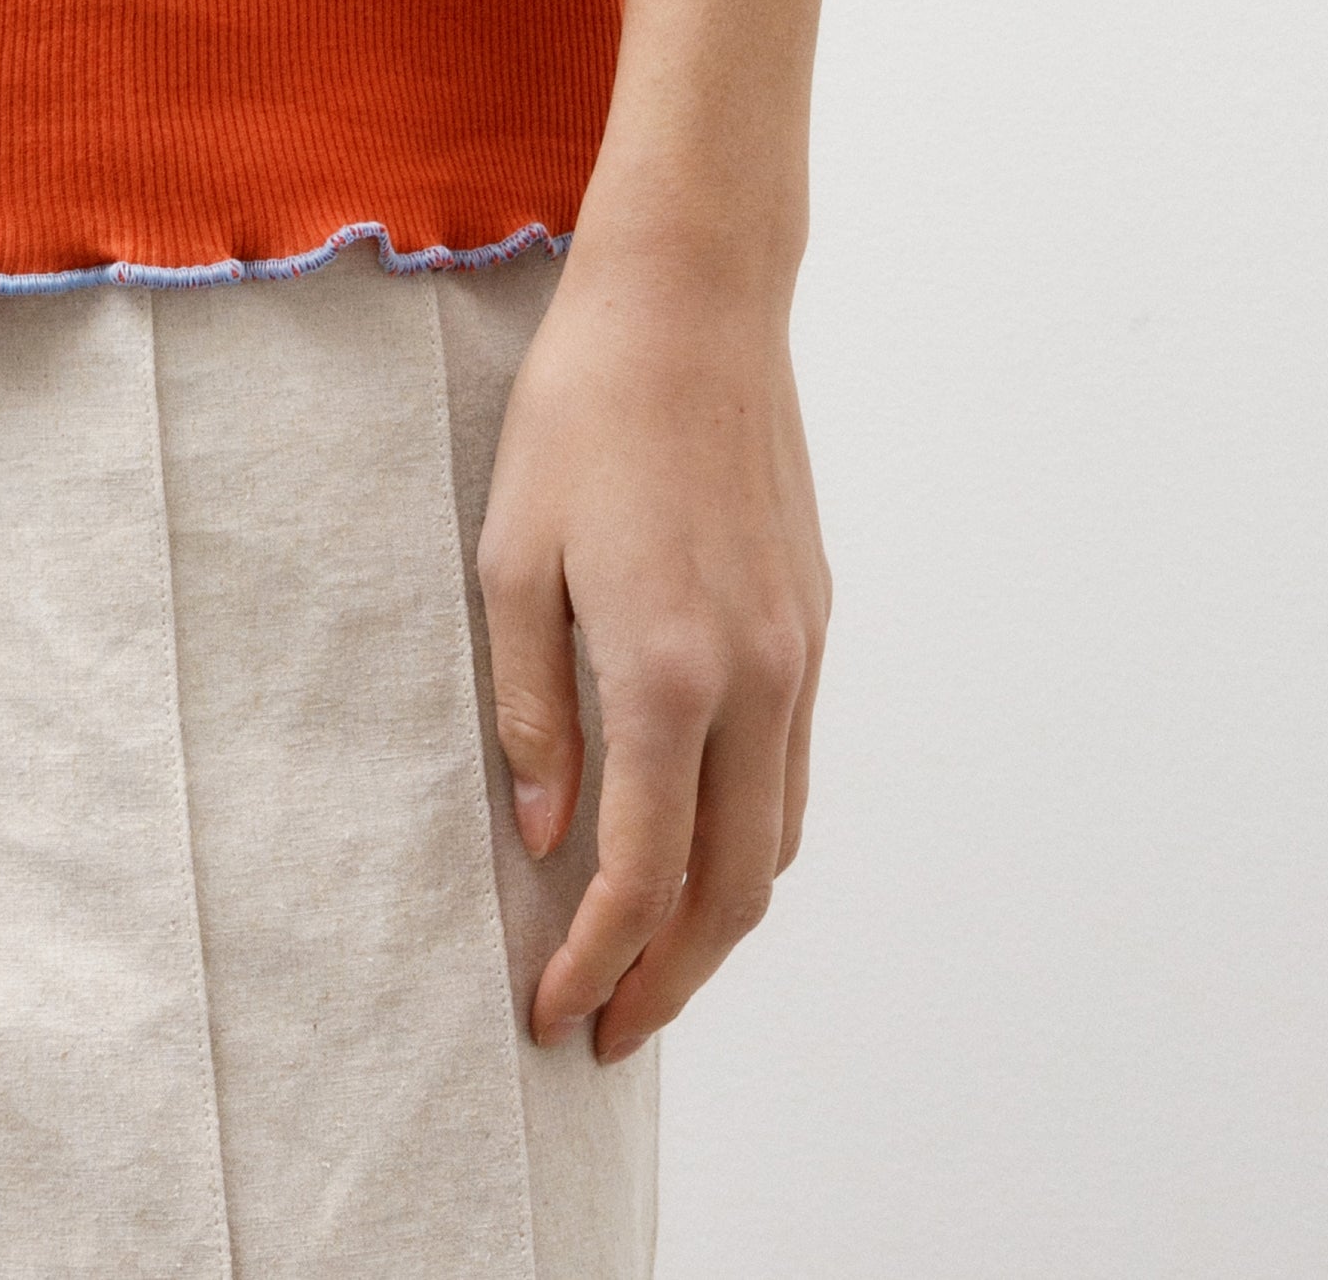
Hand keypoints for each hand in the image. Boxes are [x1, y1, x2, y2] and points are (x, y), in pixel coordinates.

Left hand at [473, 227, 827, 1063]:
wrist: (692, 297)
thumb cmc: (583, 410)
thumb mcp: (512, 554)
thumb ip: (532, 707)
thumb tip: (548, 834)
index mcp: (669, 670)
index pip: (641, 875)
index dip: (596, 964)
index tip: (550, 1014)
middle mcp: (754, 679)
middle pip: (731, 893)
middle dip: (668, 982)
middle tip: (604, 1030)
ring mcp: (798, 652)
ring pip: (780, 842)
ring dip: (719, 924)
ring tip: (649, 962)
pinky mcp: (815, 619)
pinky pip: (796, 770)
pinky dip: (754, 841)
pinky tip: (701, 845)